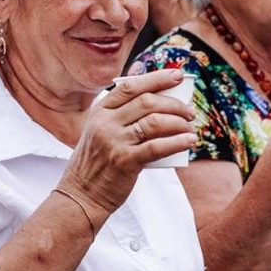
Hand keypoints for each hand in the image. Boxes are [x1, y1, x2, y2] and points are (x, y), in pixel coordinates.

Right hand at [57, 70, 195, 218]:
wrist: (81, 194)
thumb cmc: (97, 162)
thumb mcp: (100, 131)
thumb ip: (121, 114)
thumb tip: (160, 98)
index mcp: (100, 111)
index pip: (130, 86)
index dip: (156, 78)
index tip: (176, 76)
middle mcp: (105, 123)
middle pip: (147, 102)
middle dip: (174, 104)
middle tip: (189, 111)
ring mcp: (114, 141)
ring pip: (154, 121)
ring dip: (178, 122)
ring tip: (189, 126)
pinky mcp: (125, 161)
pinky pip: (157, 146)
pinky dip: (177, 142)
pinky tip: (189, 140)